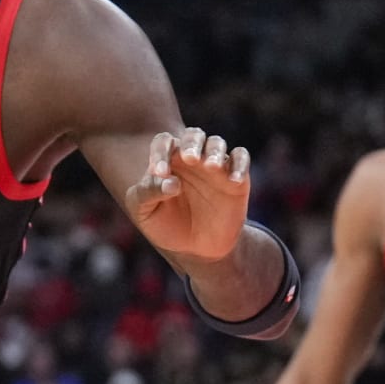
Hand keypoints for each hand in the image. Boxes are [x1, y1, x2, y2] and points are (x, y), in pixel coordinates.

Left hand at [126, 128, 250, 261]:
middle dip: (191, 143)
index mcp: (166, 161)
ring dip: (214, 151)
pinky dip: (240, 165)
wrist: (193, 248)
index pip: (163, 143)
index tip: (159, 172)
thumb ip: (147, 193)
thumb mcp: (143, 212)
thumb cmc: (164, 224)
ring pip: (217, 143)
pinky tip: (233, 180)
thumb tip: (170, 182)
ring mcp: (214, 167)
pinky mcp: (235, 179)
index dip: (160, 152)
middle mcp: (191, 159)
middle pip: (193, 135)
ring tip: (210, 166)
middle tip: (188, 158)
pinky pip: (241, 159)